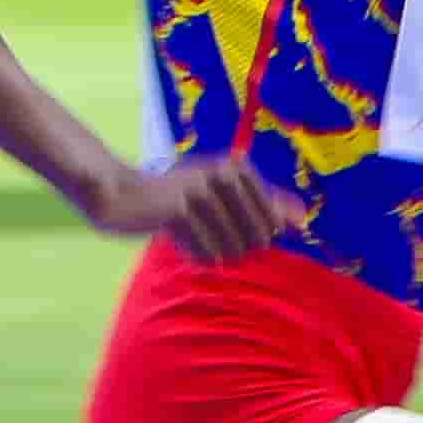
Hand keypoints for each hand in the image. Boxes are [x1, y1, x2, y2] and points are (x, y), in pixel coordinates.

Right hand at [85, 152, 306, 264]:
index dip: (259, 232)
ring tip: (201, 241)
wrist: (120, 194)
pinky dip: (200, 256)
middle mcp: (222, 173)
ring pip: (233, 245)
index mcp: (237, 165)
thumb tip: (302, 220)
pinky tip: (187, 247)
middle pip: (256, 233)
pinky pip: (207, 251)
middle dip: (240, 246)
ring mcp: (201, 191)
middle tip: (213, 236)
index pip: (271, 215)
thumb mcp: (221, 190)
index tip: (232, 229)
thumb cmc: (177, 197)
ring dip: (219, 253)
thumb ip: (264, 201)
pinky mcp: (180, 210)